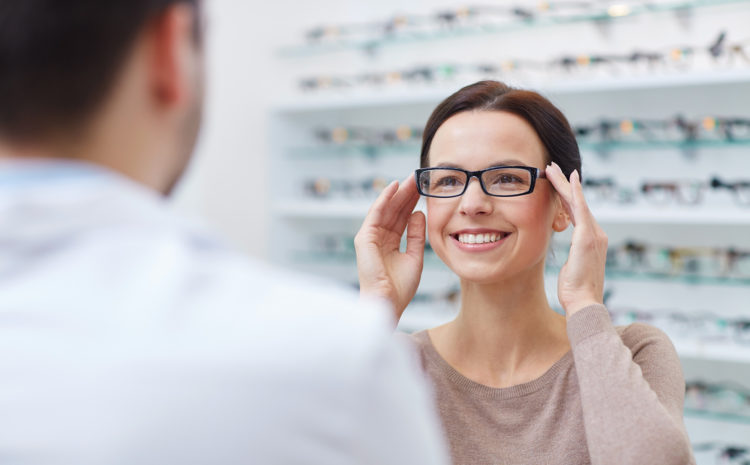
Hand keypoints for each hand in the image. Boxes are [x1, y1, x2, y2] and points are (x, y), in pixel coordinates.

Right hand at [354, 173, 424, 323]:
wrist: (388, 302)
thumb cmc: (400, 287)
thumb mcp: (415, 257)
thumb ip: (416, 235)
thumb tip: (418, 214)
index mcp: (390, 244)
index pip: (402, 218)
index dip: (412, 203)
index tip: (424, 188)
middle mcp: (379, 238)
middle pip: (394, 210)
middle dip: (407, 194)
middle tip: (418, 176)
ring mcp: (370, 237)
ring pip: (386, 208)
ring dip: (398, 192)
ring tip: (411, 178)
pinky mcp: (364, 237)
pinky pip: (375, 213)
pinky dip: (384, 199)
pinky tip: (394, 187)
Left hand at [545, 162, 607, 316]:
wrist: (584, 303)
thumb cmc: (575, 291)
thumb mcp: (572, 269)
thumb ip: (573, 259)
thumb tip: (570, 260)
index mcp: (591, 241)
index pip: (576, 213)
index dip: (566, 197)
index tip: (557, 183)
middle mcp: (597, 234)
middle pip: (577, 203)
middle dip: (564, 184)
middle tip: (551, 168)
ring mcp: (594, 234)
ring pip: (577, 201)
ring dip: (564, 183)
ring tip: (551, 168)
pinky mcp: (587, 236)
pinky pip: (580, 208)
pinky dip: (575, 192)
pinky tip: (570, 179)